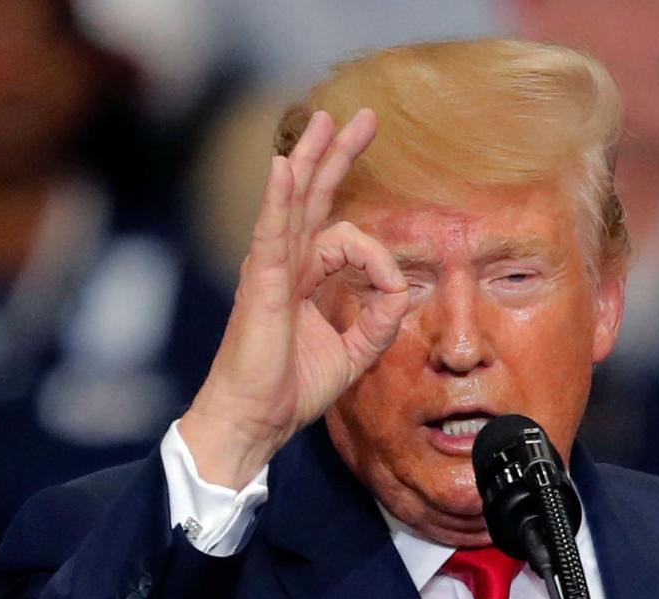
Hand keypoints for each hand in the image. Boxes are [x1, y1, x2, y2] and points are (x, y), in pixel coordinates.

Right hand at [181, 110, 410, 488]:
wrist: (256, 420)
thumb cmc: (291, 390)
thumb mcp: (352, 355)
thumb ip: (378, 322)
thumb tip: (401, 291)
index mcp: (303, 279)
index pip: (341, 236)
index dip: (379, 255)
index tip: (395, 289)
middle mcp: (285, 265)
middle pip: (312, 197)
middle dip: (335, 155)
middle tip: (358, 117)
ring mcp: (270, 270)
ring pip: (293, 202)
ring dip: (311, 159)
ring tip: (326, 120)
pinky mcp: (263, 285)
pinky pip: (272, 233)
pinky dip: (277, 199)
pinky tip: (283, 166)